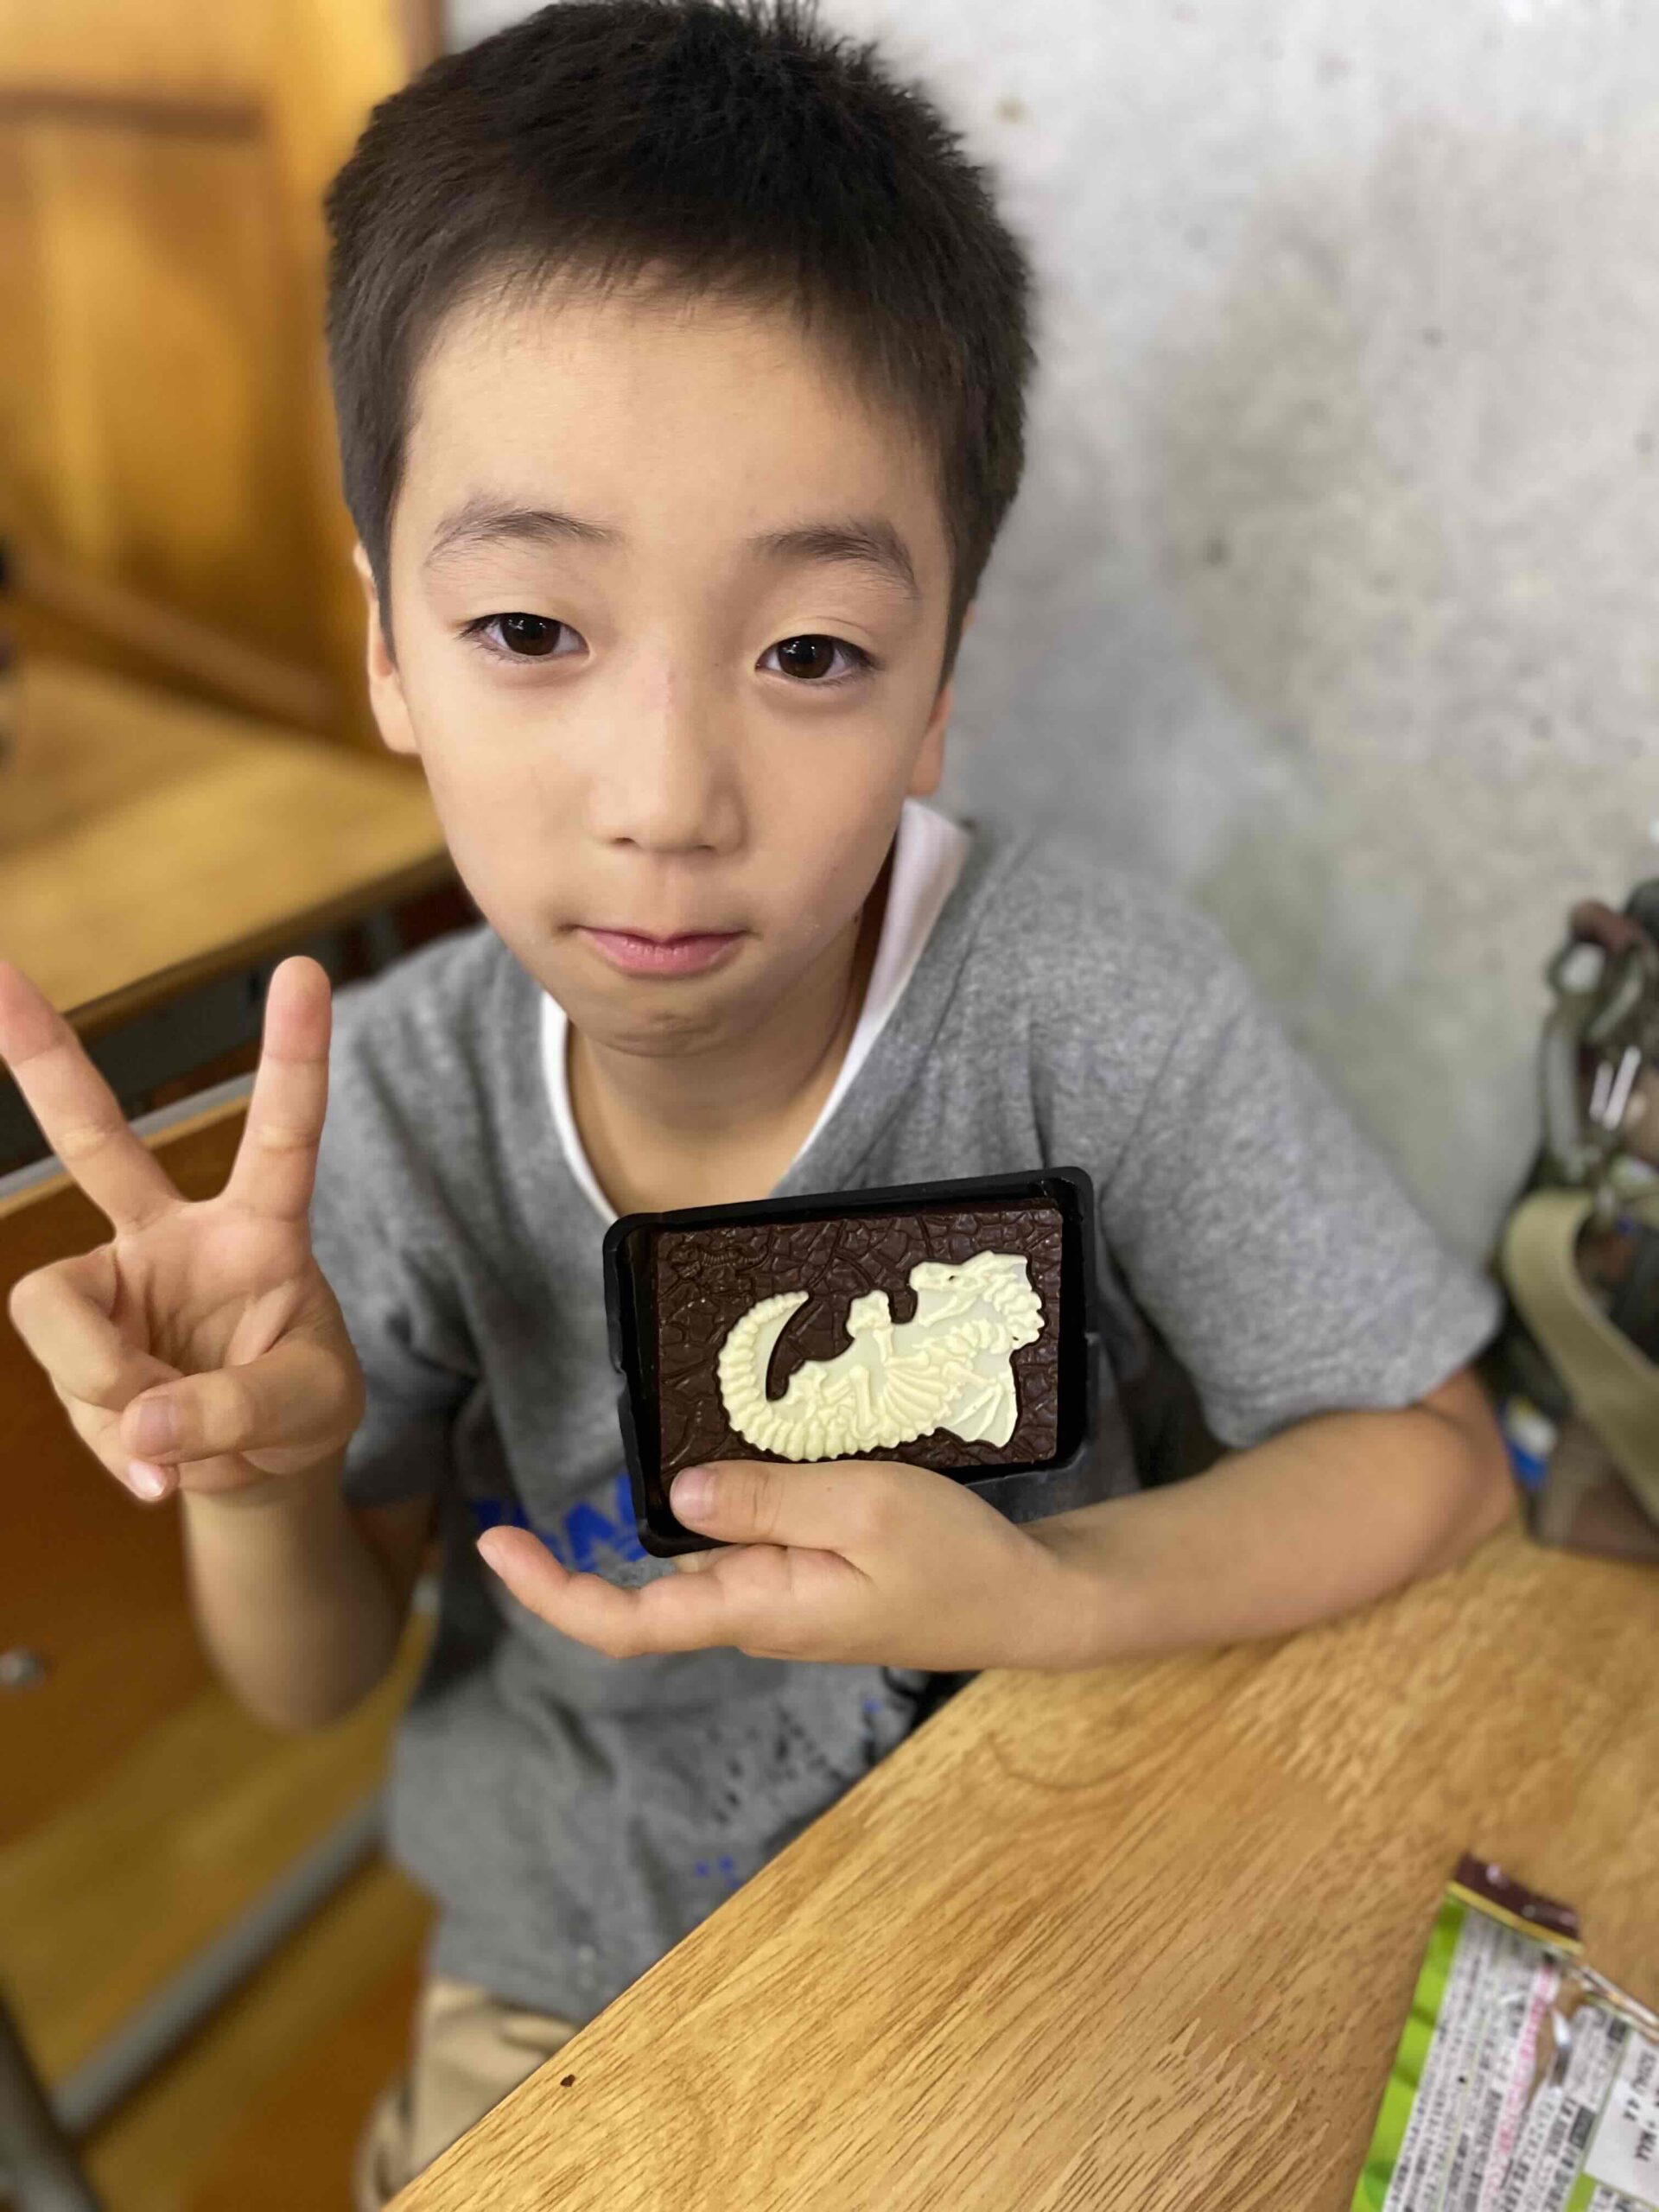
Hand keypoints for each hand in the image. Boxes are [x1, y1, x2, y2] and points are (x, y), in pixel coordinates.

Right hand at [1, 957, 363, 1503]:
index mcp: (262, 1225)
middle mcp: (174, 1235)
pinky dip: (116, 1442)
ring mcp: (116, 1285)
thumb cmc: (303, 1408)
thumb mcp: (312, 1409)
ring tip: (176, 1442)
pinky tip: (154, 1464)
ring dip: (112, 1388)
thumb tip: (141, 1417)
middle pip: (96, 1139)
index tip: (304, 967)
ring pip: (59, 1315)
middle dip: (42, 1058)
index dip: (294, 1055)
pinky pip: (72, 1390)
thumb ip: (242, 1408)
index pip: (282, 1132)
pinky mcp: (81, 1342)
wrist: (257, 1463)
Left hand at [476, 1456, 1087, 1670]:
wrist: (1027, 1601)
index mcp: (756, 1607)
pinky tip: (763, 1449)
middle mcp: (753, 1610)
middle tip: (610, 1448)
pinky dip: (736, 1493)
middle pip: (654, 1579)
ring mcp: (781, 1597)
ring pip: (703, 1547)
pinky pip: (748, 1536)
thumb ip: (769, 1498)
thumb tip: (675, 1492)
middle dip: (613, 1527)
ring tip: (716, 1432)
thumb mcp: (866, 1510)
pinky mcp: (808, 1577)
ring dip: (693, 1497)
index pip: (624, 1623)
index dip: (550, 1591)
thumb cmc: (956, 1561)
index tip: (492, 1544)